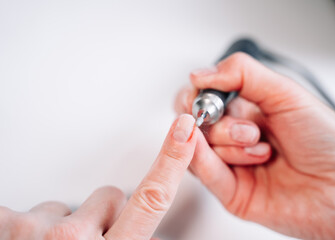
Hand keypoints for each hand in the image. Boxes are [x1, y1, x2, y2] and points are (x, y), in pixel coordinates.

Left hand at [0, 114, 197, 239]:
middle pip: (110, 197)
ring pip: (68, 207)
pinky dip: (32, 230)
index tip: (183, 132)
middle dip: (105, 215)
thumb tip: (151, 236)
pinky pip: (33, 212)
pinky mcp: (6, 221)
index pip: (151, 200)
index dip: (171, 162)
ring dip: (63, 228)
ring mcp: (36, 230)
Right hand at [175, 53, 334, 239]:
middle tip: (248, 129)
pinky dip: (201, 159)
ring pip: (200, 148)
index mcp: (245, 110)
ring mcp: (232, 164)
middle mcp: (235, 136)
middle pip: (196, 123)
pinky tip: (206, 150)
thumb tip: (200, 74)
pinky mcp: (231, 192)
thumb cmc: (326, 139)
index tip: (208, 96)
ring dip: (229, 145)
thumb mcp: (285, 93)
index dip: (197, 96)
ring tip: (262, 150)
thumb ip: (242, 74)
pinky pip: (204, 174)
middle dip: (218, 123)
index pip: (201, 98)